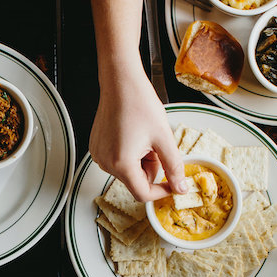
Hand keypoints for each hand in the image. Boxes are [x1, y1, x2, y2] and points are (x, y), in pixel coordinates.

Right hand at [89, 67, 186, 201]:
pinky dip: (129, 152)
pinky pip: (118, 160)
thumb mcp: (164, 138)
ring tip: (142, 136)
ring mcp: (99, 156)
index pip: (143, 194)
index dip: (162, 191)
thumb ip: (174, 167)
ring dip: (140, 159)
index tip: (173, 184)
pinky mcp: (97, 148)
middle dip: (150, 166)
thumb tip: (180, 187)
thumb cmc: (139, 104)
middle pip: (136, 181)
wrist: (121, 83)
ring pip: (128, 171)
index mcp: (121, 164)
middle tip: (155, 144)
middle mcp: (106, 163)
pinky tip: (131, 133)